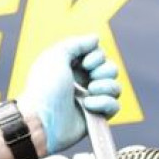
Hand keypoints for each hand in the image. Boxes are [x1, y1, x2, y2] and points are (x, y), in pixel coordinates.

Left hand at [17, 35, 120, 154]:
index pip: (99, 55)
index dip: (97, 56)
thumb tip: (96, 39)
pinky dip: (104, 103)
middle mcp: (83, 82)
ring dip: (105, 86)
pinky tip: (88, 106)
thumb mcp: (55, 56)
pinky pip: (114, 105)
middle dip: (104, 70)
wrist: (42, 120)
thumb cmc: (44, 88)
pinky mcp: (96, 117)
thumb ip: (76, 44)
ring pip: (115, 87)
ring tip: (89, 92)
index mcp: (72, 68)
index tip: (84, 63)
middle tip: (89, 77)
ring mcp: (90, 100)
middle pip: (111, 69)